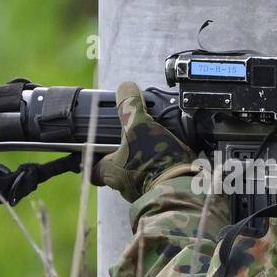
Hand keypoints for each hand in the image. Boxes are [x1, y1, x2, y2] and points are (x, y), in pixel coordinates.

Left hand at [92, 81, 193, 201]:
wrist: (184, 186)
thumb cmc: (155, 160)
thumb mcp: (138, 124)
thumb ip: (130, 105)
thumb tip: (125, 86)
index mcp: (111, 171)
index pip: (92, 170)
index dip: (91, 160)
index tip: (96, 149)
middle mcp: (124, 185)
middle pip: (116, 171)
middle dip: (124, 156)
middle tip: (133, 140)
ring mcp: (144, 190)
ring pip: (138, 175)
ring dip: (145, 161)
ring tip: (157, 143)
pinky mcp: (163, 190)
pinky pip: (158, 177)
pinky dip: (163, 166)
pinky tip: (173, 154)